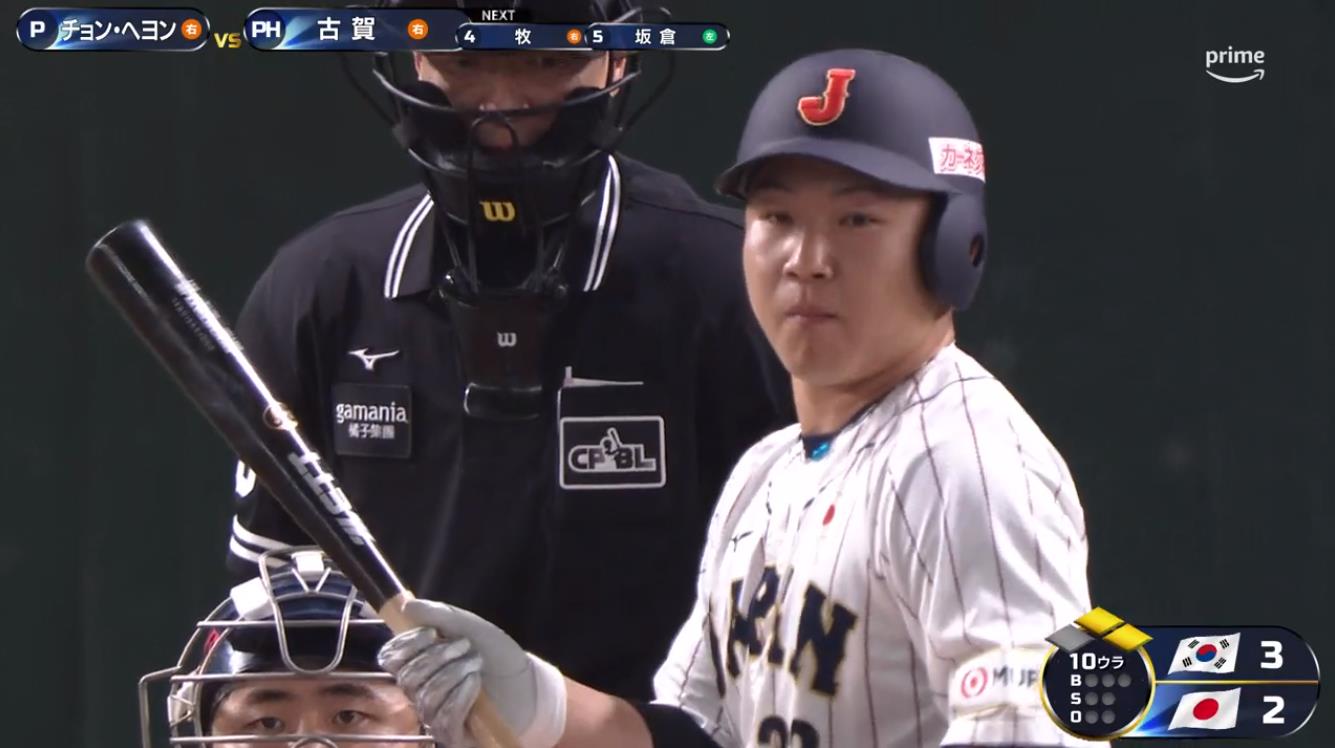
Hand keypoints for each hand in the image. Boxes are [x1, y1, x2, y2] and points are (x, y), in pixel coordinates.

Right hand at [378, 599, 567, 747]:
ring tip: (476, 664)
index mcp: (420, 663)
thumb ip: (441, 616)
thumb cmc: (497, 657)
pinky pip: (443, 717)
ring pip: (426, 696)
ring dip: (453, 674)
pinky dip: (460, 696)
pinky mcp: (450, 733)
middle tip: (466, 646)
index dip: (406, 645)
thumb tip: (408, 607)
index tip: (433, 632)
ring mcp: (434, 714)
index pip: (390, 658)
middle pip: (407, 677)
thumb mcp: (473, 628)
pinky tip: (475, 684)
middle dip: (438, 657)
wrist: (529, 684)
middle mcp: (420, 691)